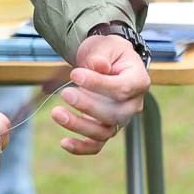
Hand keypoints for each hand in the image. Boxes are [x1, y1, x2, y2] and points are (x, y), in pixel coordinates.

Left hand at [53, 34, 150, 154]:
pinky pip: (97, 144)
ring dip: (79, 126)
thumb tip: (97, 65)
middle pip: (114, 114)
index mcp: (138, 82)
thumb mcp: (105, 46)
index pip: (122, 89)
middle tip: (65, 93)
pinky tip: (64, 143)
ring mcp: (120, 119)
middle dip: (87, 106)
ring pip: (104, 131)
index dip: (98, 84)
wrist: (107, 61)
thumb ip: (101, 55)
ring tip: (56, 113)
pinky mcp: (105, 127)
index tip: (75, 74)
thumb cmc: (107, 52)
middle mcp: (133, 105)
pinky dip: (82, 147)